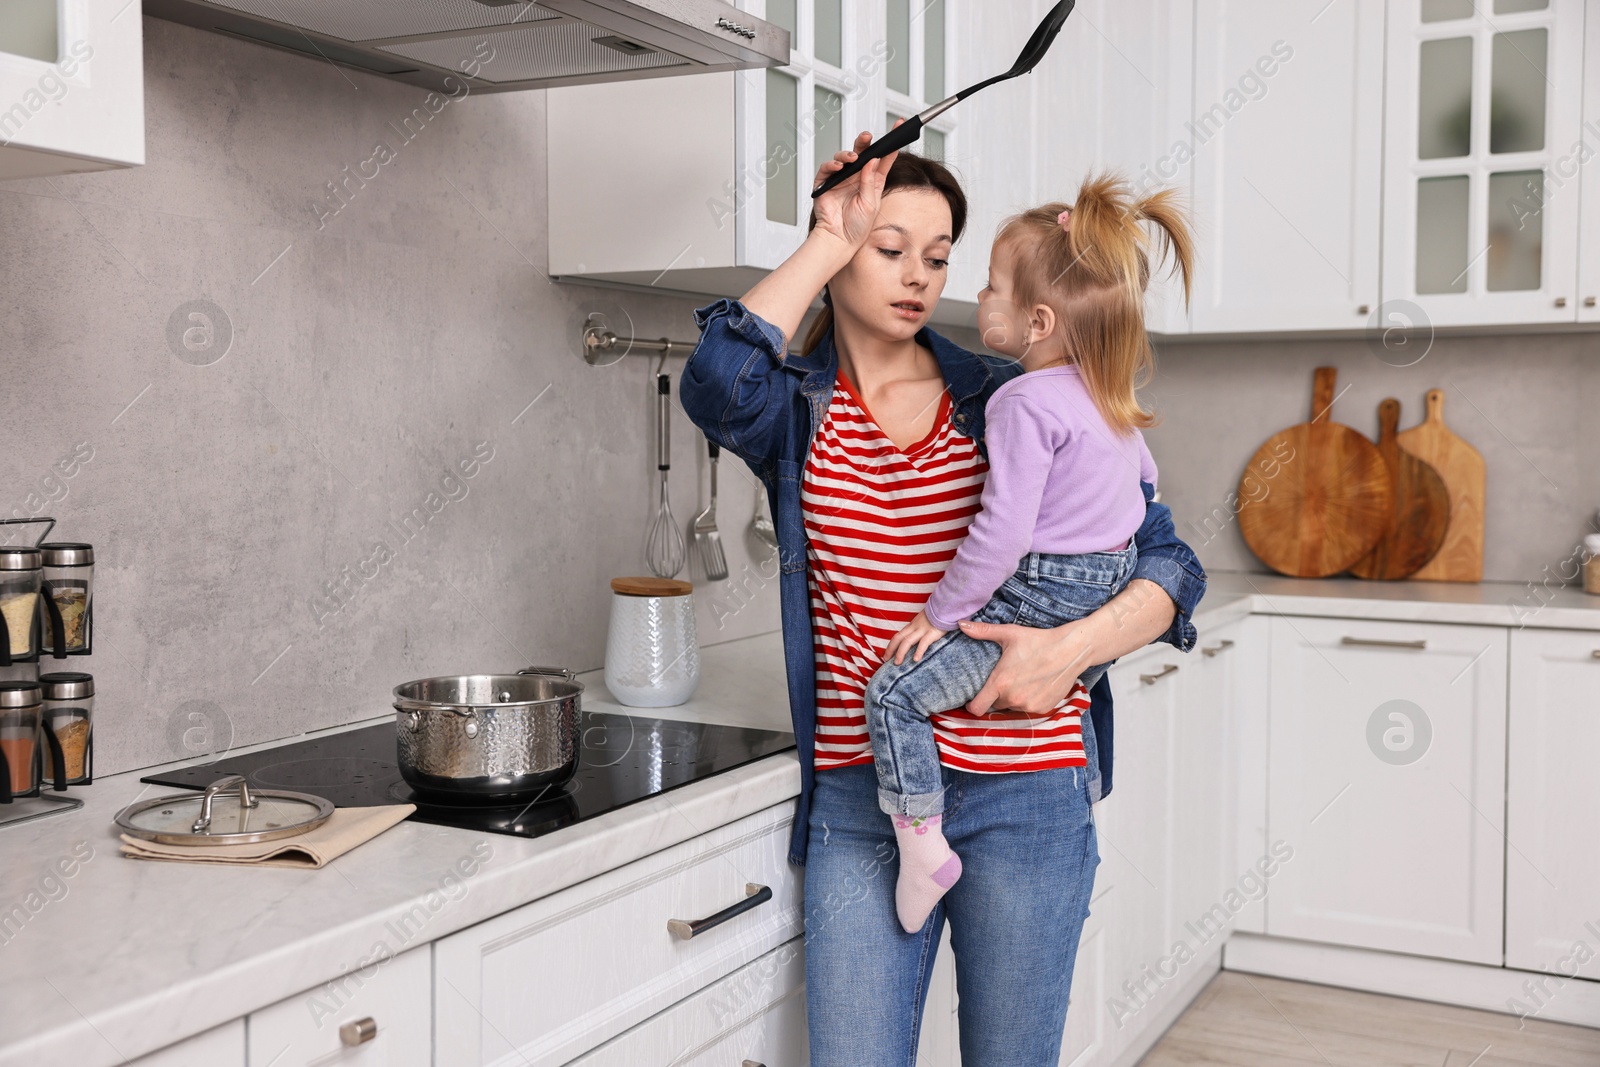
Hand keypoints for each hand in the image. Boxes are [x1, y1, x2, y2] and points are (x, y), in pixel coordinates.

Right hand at [810, 125, 903, 252]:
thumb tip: (873, 160)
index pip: (883, 158)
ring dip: (848, 154)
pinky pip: (827, 168)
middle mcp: (857, 176)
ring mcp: (841, 179)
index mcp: (872, 180)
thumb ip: (870, 181)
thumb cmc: (857, 227)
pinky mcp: (826, 183)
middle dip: (865, 142)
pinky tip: (839, 167)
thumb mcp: (870, 203)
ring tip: (853, 158)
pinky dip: (832, 165)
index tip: (899, 128)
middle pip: (862, 152)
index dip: (890, 143)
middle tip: (868, 136)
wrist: (839, 241)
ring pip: (844, 157)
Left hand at [885, 610, 947, 665]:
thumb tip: (915, 639)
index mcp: (912, 625)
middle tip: (885, 660)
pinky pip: (923, 642)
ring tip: (897, 663)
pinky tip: (915, 659)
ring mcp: (923, 630)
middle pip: (898, 638)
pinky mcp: (932, 633)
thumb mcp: (925, 620)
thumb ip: (919, 628)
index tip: (886, 655)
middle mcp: (915, 627)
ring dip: (900, 653)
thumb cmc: (938, 614)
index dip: (890, 646)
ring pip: (907, 641)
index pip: (898, 636)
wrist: (946, 606)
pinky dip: (919, 651)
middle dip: (890, 650)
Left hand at [961, 617, 1094, 716]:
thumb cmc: (1038, 640)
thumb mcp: (1009, 633)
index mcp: (1000, 682)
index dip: (972, 705)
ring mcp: (1029, 706)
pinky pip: (1028, 708)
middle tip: (1003, 680)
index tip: (973, 699)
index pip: (977, 707)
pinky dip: (1028, 700)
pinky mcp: (1043, 708)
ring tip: (1020, 681)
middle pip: (995, 705)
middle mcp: (1013, 698)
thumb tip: (960, 624)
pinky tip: (1034, 685)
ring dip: (1012, 698)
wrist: (1071, 650)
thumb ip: (982, 631)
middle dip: (996, 696)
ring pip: (1012, 707)